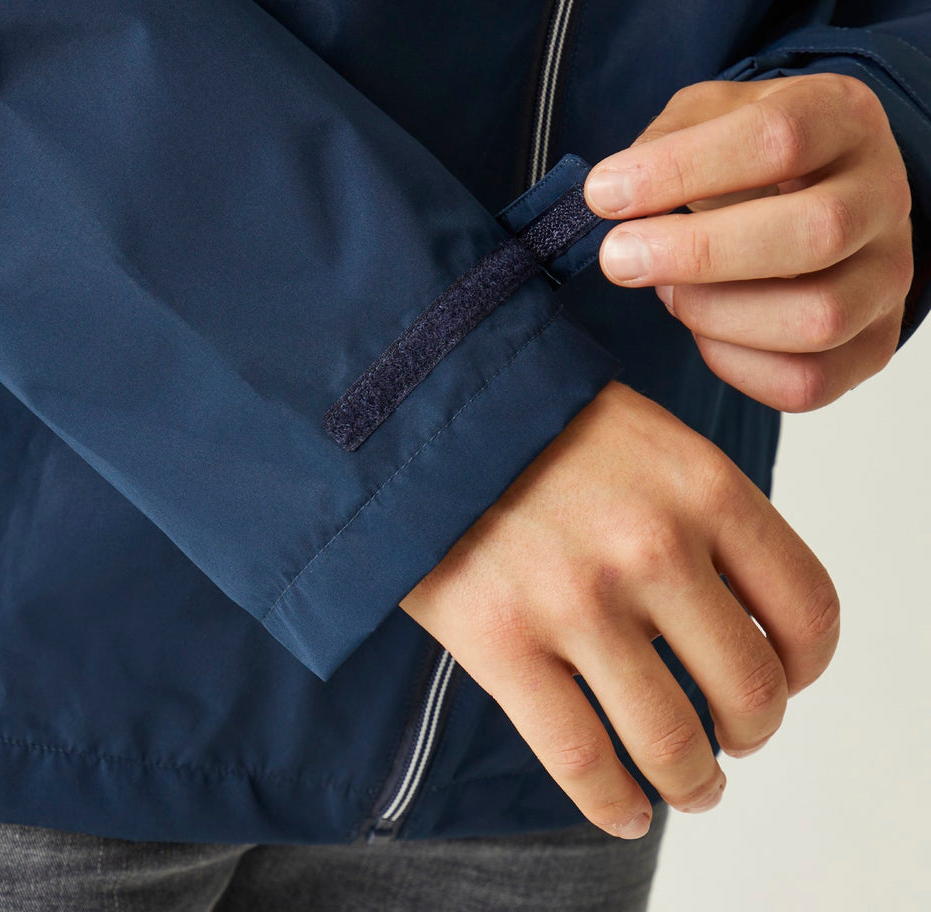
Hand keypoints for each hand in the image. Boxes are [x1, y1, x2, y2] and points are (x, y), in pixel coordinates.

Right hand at [400, 382, 838, 837]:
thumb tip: (742, 616)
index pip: (805, 608)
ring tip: (691, 785)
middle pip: (750, 689)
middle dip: (752, 733)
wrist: (416, 412)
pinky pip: (581, 759)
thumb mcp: (644, 435)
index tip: (787, 682)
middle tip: (733, 739)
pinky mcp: (500, 641)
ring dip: (695, 782)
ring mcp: (575, 599)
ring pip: (671, 741)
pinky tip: (626, 812)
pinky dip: (614, 805)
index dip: (807, 666)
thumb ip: (702, 512)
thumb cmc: (533, 423)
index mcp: (701, 484)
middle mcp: (651, 545)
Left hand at [585, 74, 913, 410]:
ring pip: (817, 318)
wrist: (809, 200)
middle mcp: (882, 198)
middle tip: (619, 257)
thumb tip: (612, 195)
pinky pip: (806, 381)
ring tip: (667, 290)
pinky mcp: (870, 347)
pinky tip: (701, 329)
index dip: (682, 168)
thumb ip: (663, 143)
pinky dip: (733, 363)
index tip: (605, 193)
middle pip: (817, 232)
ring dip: (714, 312)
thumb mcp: (707, 118)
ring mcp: (886, 279)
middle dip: (699, 253)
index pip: (780, 136)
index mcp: (843, 119)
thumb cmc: (747, 160)